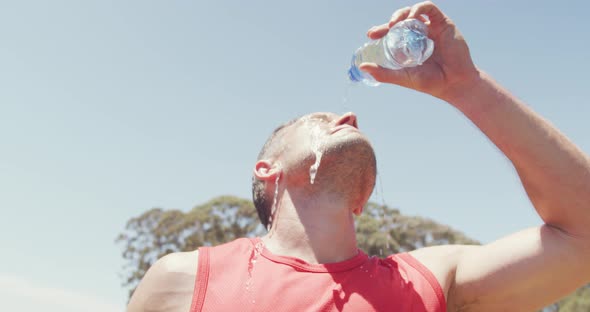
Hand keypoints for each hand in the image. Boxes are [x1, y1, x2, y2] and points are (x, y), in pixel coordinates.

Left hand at [360, 1, 478, 100]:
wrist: (453, 83)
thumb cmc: (429, 82)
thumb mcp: (402, 77)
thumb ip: (383, 73)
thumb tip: (362, 67)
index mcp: (409, 45)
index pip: (392, 32)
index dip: (380, 30)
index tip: (370, 34)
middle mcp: (419, 35)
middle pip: (401, 20)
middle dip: (390, 21)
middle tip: (384, 29)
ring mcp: (431, 28)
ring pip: (414, 11)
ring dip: (402, 13)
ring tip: (395, 23)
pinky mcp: (443, 23)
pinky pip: (430, 9)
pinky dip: (419, 8)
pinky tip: (412, 17)